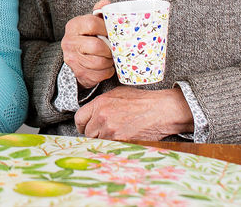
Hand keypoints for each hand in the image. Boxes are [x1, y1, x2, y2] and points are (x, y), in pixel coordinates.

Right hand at [61, 0, 114, 88]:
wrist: (76, 58)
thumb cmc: (88, 37)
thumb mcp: (91, 23)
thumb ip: (99, 13)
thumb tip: (106, 4)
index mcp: (73, 26)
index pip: (91, 24)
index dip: (106, 28)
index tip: (112, 32)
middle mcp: (69, 42)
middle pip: (96, 46)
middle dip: (109, 48)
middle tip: (114, 48)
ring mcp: (73, 59)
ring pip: (99, 62)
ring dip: (109, 60)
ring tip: (111, 57)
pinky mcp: (79, 73)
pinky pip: (100, 74)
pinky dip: (107, 71)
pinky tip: (107, 66)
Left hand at [74, 86, 193, 140]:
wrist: (161, 110)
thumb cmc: (142, 100)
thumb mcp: (117, 94)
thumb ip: (102, 103)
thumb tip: (93, 112)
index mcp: (100, 103)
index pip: (79, 118)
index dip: (82, 125)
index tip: (85, 127)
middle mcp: (102, 117)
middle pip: (88, 133)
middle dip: (94, 133)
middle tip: (104, 131)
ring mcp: (111, 130)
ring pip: (99, 141)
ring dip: (105, 140)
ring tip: (117, 133)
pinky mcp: (121, 141)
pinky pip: (110, 147)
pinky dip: (114, 145)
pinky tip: (123, 138)